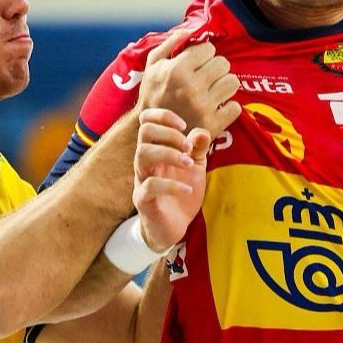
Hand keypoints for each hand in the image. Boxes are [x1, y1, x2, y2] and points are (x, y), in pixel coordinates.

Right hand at [132, 108, 211, 250]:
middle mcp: (145, 161)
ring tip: (189, 164)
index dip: (163, 116)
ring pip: (142, 154)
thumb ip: (199, 148)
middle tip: (188, 148)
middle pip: (144, 132)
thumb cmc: (181, 192)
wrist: (174, 227)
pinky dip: (171, 185)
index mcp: (157, 149)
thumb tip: (201, 132)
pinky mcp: (142, 200)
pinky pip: (149, 186)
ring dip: (169, 154)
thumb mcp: (196, 167)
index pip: (146, 121)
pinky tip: (188, 190)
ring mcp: (141, 179)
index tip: (183, 126)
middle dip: (170, 134)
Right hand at [137, 29, 242, 136]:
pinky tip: (218, 106)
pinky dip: (229, 106)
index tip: (198, 63)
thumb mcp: (153, 65)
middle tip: (208, 76)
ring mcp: (203, 106)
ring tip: (214, 89)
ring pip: (233, 82)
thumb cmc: (152, 94)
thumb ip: (169, 44)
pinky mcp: (212, 124)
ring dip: (225, 84)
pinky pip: (235, 107)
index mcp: (178, 69)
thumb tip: (189, 30)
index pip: (209, 49)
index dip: (204, 54)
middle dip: (216, 67)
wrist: (152, 131)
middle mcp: (192, 87)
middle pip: (223, 64)